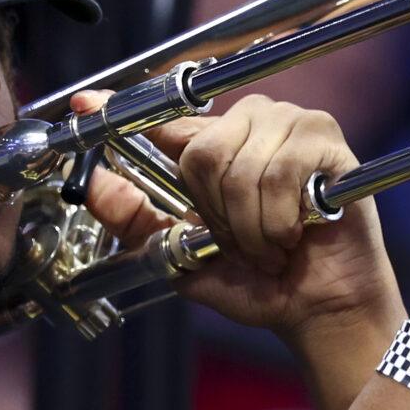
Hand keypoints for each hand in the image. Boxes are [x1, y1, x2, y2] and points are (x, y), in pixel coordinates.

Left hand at [76, 90, 398, 341]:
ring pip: (242, 168)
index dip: (120, 108)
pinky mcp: (326, 141)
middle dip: (216, 213)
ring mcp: (291, 125)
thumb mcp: (179, 254)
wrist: (316, 306)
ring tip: (271, 242)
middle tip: (239, 240)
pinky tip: (297, 231)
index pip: (161, 116)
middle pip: (203, 151)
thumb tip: (93, 185)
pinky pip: (281, 174)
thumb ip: (136, 220)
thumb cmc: (256, 280)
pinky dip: (280, 219)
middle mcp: (249, 123)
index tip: (83, 103)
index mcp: (211, 147)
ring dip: (251, 225)